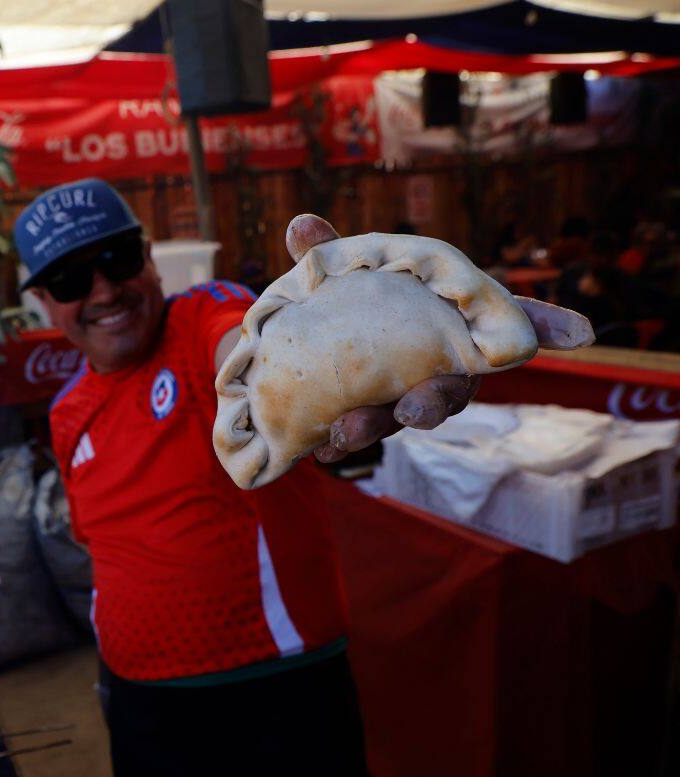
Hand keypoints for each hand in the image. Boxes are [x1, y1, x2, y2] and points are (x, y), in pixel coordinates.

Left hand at [283, 215, 595, 463]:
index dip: (544, 327)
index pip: (502, 331)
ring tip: (344, 431)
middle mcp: (434, 374)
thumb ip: (329, 254)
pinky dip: (333, 444)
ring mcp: (398, 404)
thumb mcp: (340, 279)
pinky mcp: (360, 425)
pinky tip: (316, 448)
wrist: (308, 352)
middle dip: (432, 404)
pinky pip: (353, 442)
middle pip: (447, 394)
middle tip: (412, 408)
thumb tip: (299, 223)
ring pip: (396, 423)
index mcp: (445, 334)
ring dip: (372, 429)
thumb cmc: (350, 309)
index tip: (582, 331)